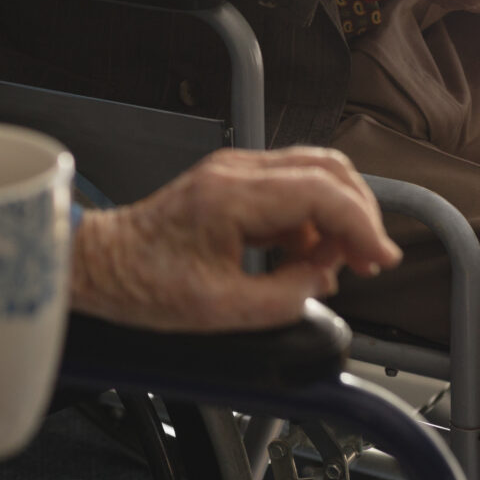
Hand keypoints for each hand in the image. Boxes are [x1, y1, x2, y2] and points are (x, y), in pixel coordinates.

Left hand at [71, 149, 401, 331]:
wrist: (99, 266)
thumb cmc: (142, 285)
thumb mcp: (222, 310)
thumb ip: (286, 296)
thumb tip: (323, 279)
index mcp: (232, 196)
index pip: (323, 190)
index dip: (363, 225)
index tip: (380, 259)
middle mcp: (235, 172)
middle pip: (327, 170)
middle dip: (359, 215)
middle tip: (368, 262)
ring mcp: (233, 173)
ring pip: (313, 175)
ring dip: (337, 217)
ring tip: (338, 266)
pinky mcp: (231, 185)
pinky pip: (290, 191)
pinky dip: (312, 221)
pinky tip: (307, 259)